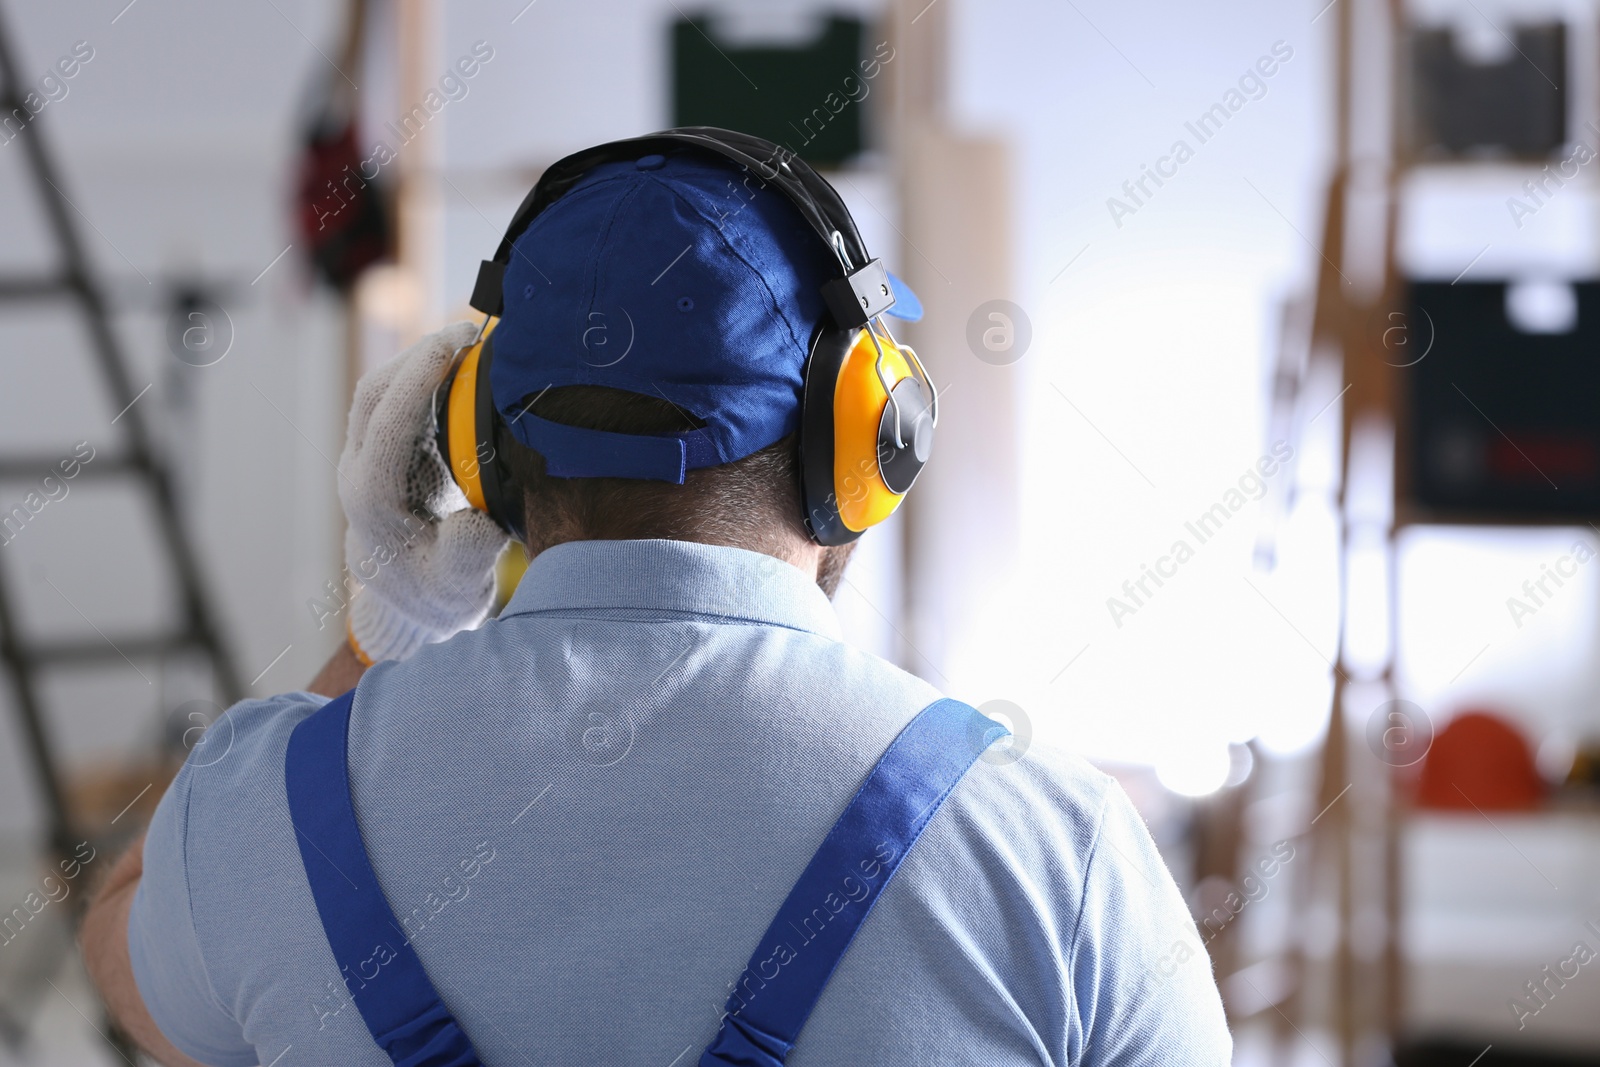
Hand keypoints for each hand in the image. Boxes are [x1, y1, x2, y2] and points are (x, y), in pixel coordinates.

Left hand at [338, 321, 509, 663]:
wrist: (409, 606)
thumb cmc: (437, 596)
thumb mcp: (459, 589)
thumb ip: (466, 556)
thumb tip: (474, 520)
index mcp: (373, 501)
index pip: (387, 424)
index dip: (418, 379)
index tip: (454, 346)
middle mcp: (359, 474)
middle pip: (373, 394)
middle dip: (417, 355)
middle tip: (470, 332)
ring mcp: (364, 460)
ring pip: (377, 392)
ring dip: (417, 361)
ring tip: (468, 342)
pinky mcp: (379, 454)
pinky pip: (392, 402)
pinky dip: (421, 377)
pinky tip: (461, 368)